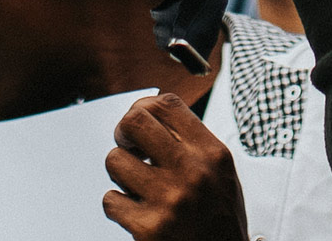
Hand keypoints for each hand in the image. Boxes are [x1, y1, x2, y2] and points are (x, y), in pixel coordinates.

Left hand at [102, 94, 249, 240]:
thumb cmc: (219, 218)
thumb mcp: (220, 171)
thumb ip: (193, 143)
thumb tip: (151, 113)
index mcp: (211, 153)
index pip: (167, 104)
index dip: (143, 106)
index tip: (140, 121)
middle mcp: (191, 171)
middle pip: (135, 122)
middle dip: (123, 132)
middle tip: (127, 146)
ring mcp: (168, 198)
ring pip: (115, 160)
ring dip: (120, 172)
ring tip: (135, 185)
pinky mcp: (148, 227)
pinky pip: (110, 199)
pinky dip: (117, 205)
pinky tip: (135, 210)